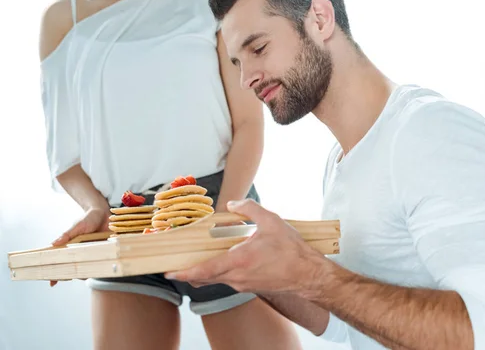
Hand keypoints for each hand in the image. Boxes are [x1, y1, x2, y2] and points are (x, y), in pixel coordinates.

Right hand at [49, 207, 109, 286]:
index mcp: (71, 247)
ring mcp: (93, 253)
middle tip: (71, 277)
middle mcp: (81, 253)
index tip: (52, 282)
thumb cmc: (88, 218)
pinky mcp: (106, 252)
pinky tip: (102, 269)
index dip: (56, 273)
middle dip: (72, 275)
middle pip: (75, 268)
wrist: (104, 212)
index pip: (62, 262)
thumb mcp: (77, 226)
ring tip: (85, 275)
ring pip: (89, 268)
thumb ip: (67, 235)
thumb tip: (54, 244)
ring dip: (87, 273)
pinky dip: (102, 266)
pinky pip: (103, 262)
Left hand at [165, 199, 329, 295]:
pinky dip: (222, 270)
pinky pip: (229, 278)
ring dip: (208, 268)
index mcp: (239, 261)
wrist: (308, 274)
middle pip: (205, 277)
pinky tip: (229, 257)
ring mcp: (243, 284)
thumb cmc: (292, 251)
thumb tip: (233, 204)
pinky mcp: (250, 286)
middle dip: (190, 271)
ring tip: (205, 254)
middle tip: (178, 262)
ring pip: (217, 278)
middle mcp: (237, 276)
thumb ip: (249, 209)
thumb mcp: (271, 221)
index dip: (184, 273)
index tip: (169, 272)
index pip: (204, 271)